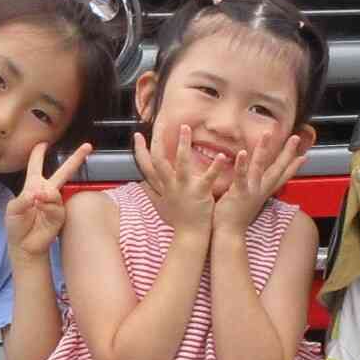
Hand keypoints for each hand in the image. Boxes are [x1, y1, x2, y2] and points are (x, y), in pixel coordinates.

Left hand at [5, 142, 87, 259]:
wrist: (24, 245)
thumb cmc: (16, 225)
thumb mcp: (13, 209)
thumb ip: (23, 199)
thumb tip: (38, 193)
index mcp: (32, 186)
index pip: (36, 166)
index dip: (38, 154)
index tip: (43, 143)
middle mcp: (46, 191)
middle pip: (63, 172)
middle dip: (75, 159)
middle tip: (88, 146)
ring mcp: (54, 203)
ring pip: (55, 192)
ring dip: (46, 195)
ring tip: (36, 201)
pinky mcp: (59, 215)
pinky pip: (56, 206)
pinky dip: (47, 206)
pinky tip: (40, 208)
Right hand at [138, 121, 222, 236]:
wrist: (190, 236)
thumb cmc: (179, 221)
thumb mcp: (162, 205)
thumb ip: (155, 192)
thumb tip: (144, 184)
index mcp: (163, 186)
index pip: (146, 165)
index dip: (140, 150)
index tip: (137, 135)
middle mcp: (170, 185)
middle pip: (159, 160)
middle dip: (158, 140)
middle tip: (161, 122)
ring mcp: (184, 188)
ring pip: (180, 163)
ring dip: (183, 145)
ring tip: (186, 128)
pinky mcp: (200, 193)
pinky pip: (207, 177)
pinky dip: (215, 166)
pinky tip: (222, 155)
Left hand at [213, 128, 314, 240]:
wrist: (229, 235)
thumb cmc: (235, 219)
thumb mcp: (250, 203)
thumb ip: (254, 192)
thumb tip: (257, 187)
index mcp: (263, 192)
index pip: (282, 177)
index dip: (293, 166)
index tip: (304, 156)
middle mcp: (261, 190)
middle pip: (278, 168)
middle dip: (287, 152)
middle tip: (296, 138)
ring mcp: (251, 191)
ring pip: (260, 167)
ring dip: (264, 149)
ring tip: (267, 134)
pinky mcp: (239, 193)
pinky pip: (241, 177)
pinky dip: (242, 165)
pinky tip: (243, 152)